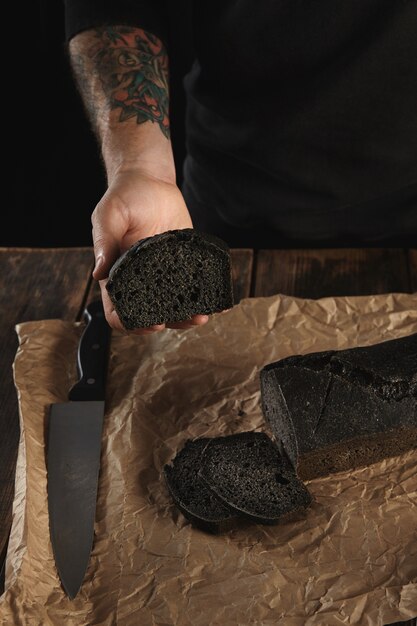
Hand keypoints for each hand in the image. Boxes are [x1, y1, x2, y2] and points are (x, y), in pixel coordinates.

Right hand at [91, 168, 208, 333]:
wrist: (150, 180)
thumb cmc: (124, 196)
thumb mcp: (109, 215)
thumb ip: (104, 242)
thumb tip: (98, 272)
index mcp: (117, 276)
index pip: (120, 312)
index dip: (133, 323)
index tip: (153, 323)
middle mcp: (141, 280)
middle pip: (152, 314)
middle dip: (170, 322)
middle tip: (189, 319)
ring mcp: (164, 275)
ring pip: (174, 306)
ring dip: (188, 315)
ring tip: (203, 314)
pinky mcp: (183, 265)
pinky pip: (193, 285)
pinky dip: (205, 296)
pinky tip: (218, 302)